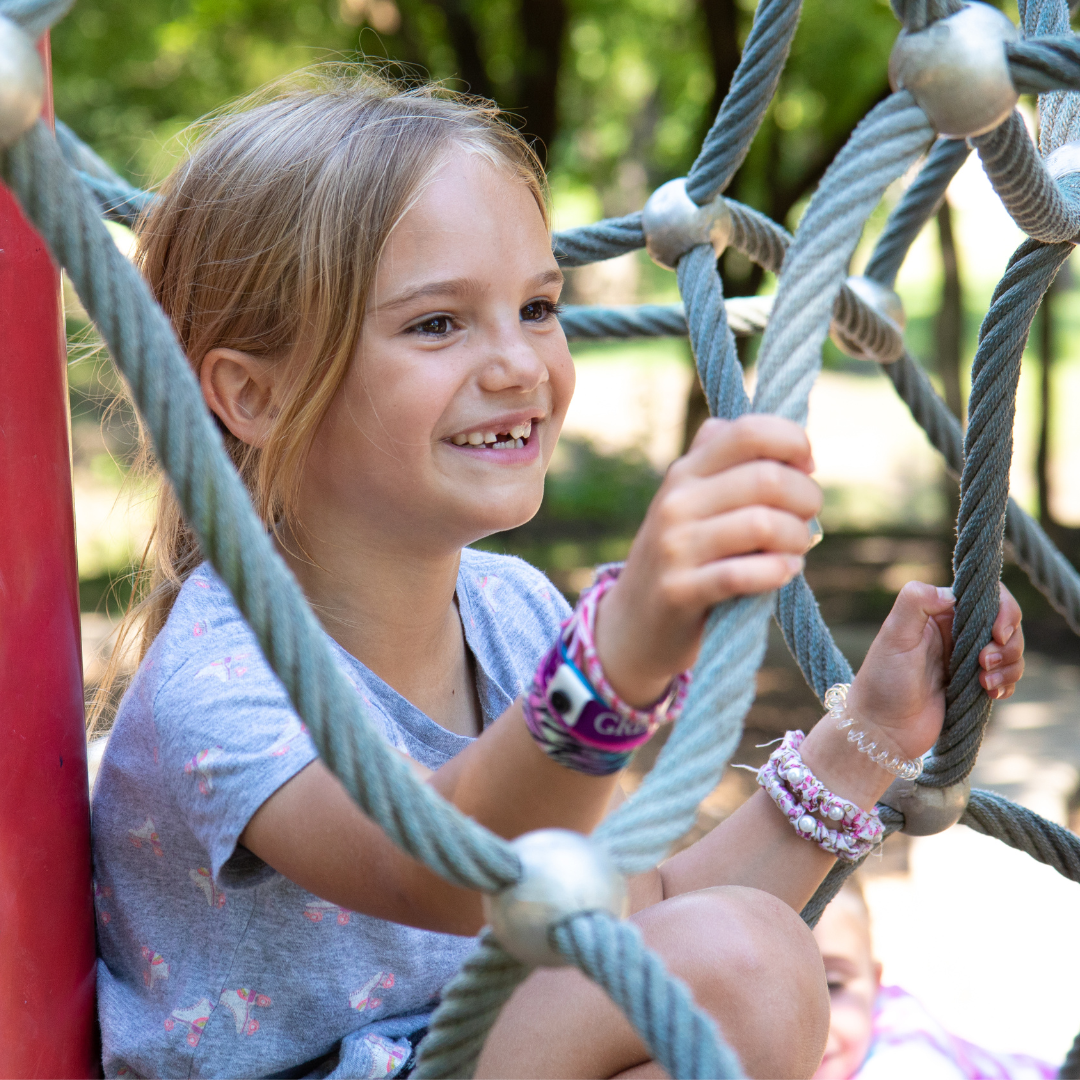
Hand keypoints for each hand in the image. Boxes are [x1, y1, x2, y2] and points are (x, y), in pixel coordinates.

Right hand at [594, 415, 821, 705]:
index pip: (748, 431)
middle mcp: (676, 502)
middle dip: (806, 498)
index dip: (792, 441)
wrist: (634, 623)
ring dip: (797, 539)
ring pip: (763, 524)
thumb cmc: (684, 558)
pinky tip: (785, 572)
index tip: (806, 466)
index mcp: (685, 472)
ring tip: (795, 550)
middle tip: (807, 518)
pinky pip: (743, 573)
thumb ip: (729, 465)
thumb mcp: (693, 502)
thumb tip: (792, 448)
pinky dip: (778, 572)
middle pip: (767, 478)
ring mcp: (674, 546)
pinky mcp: (679, 590)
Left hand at [847, 580, 1024, 762]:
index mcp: (937, 613)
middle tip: (984, 663)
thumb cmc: (883, 680)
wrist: (882, 729)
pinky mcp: (974, 684)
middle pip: (1005, 623)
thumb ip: (915, 602)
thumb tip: (952, 594)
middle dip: (1008, 642)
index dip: (1001, 609)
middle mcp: (954, 632)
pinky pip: (1006, 676)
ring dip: (1009, 665)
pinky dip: (1007, 682)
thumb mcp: (893, 635)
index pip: (984, 596)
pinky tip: (991, 693)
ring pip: (1009, 650)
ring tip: (985, 683)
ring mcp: (966, 659)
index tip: (997, 633)